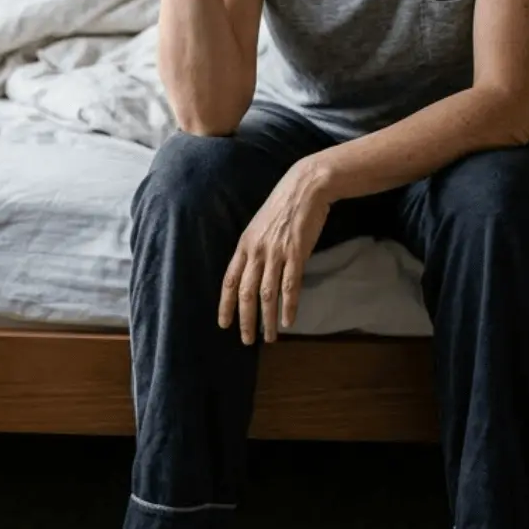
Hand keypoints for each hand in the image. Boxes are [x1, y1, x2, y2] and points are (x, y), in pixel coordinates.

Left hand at [220, 160, 329, 343]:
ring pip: (267, 294)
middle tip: (247, 340)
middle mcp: (256, 251)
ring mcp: (276, 253)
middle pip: (245, 293)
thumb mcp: (259, 227)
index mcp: (244, 245)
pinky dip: (289, 306)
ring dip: (267, 319)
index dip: (225, 305)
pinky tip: (288, 321)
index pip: (229, 281)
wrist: (304, 188)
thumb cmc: (283, 207)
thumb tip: (252, 273)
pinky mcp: (296, 253)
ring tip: (269, 337)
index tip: (224, 324)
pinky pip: (290, 286)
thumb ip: (254, 250)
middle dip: (245, 320)